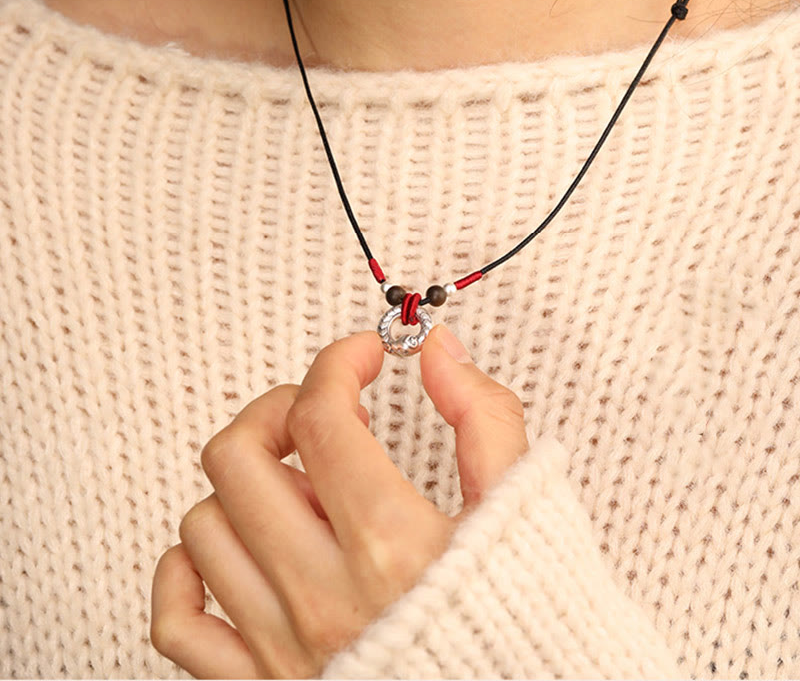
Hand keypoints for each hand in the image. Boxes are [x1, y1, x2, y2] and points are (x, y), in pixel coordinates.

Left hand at [151, 324, 528, 677]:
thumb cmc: (527, 624)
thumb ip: (482, 418)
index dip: (339, 361)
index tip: (362, 355)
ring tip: (303, 490)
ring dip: (246, 486)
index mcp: (391, 545)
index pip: (320, 416)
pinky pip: (179, 622)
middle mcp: (324, 595)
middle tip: (316, 412)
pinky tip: (237, 545)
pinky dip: (188, 571)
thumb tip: (436, 350)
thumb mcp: (521, 508)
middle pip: (238, 457)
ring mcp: (284, 645)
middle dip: (277, 409)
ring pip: (205, 525)